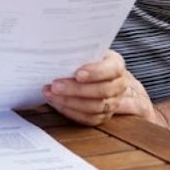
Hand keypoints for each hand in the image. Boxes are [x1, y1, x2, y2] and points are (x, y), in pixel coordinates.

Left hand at [43, 50, 160, 126]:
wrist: (97, 74)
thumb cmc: (88, 60)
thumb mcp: (86, 51)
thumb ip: (78, 53)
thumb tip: (57, 55)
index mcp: (116, 65)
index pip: (112, 70)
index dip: (96, 73)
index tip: (77, 74)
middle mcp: (119, 85)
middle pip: (102, 91)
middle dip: (76, 89)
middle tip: (55, 86)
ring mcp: (113, 103)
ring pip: (95, 107)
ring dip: (70, 102)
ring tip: (50, 94)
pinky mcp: (103, 116)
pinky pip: (88, 118)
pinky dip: (70, 112)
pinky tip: (56, 103)